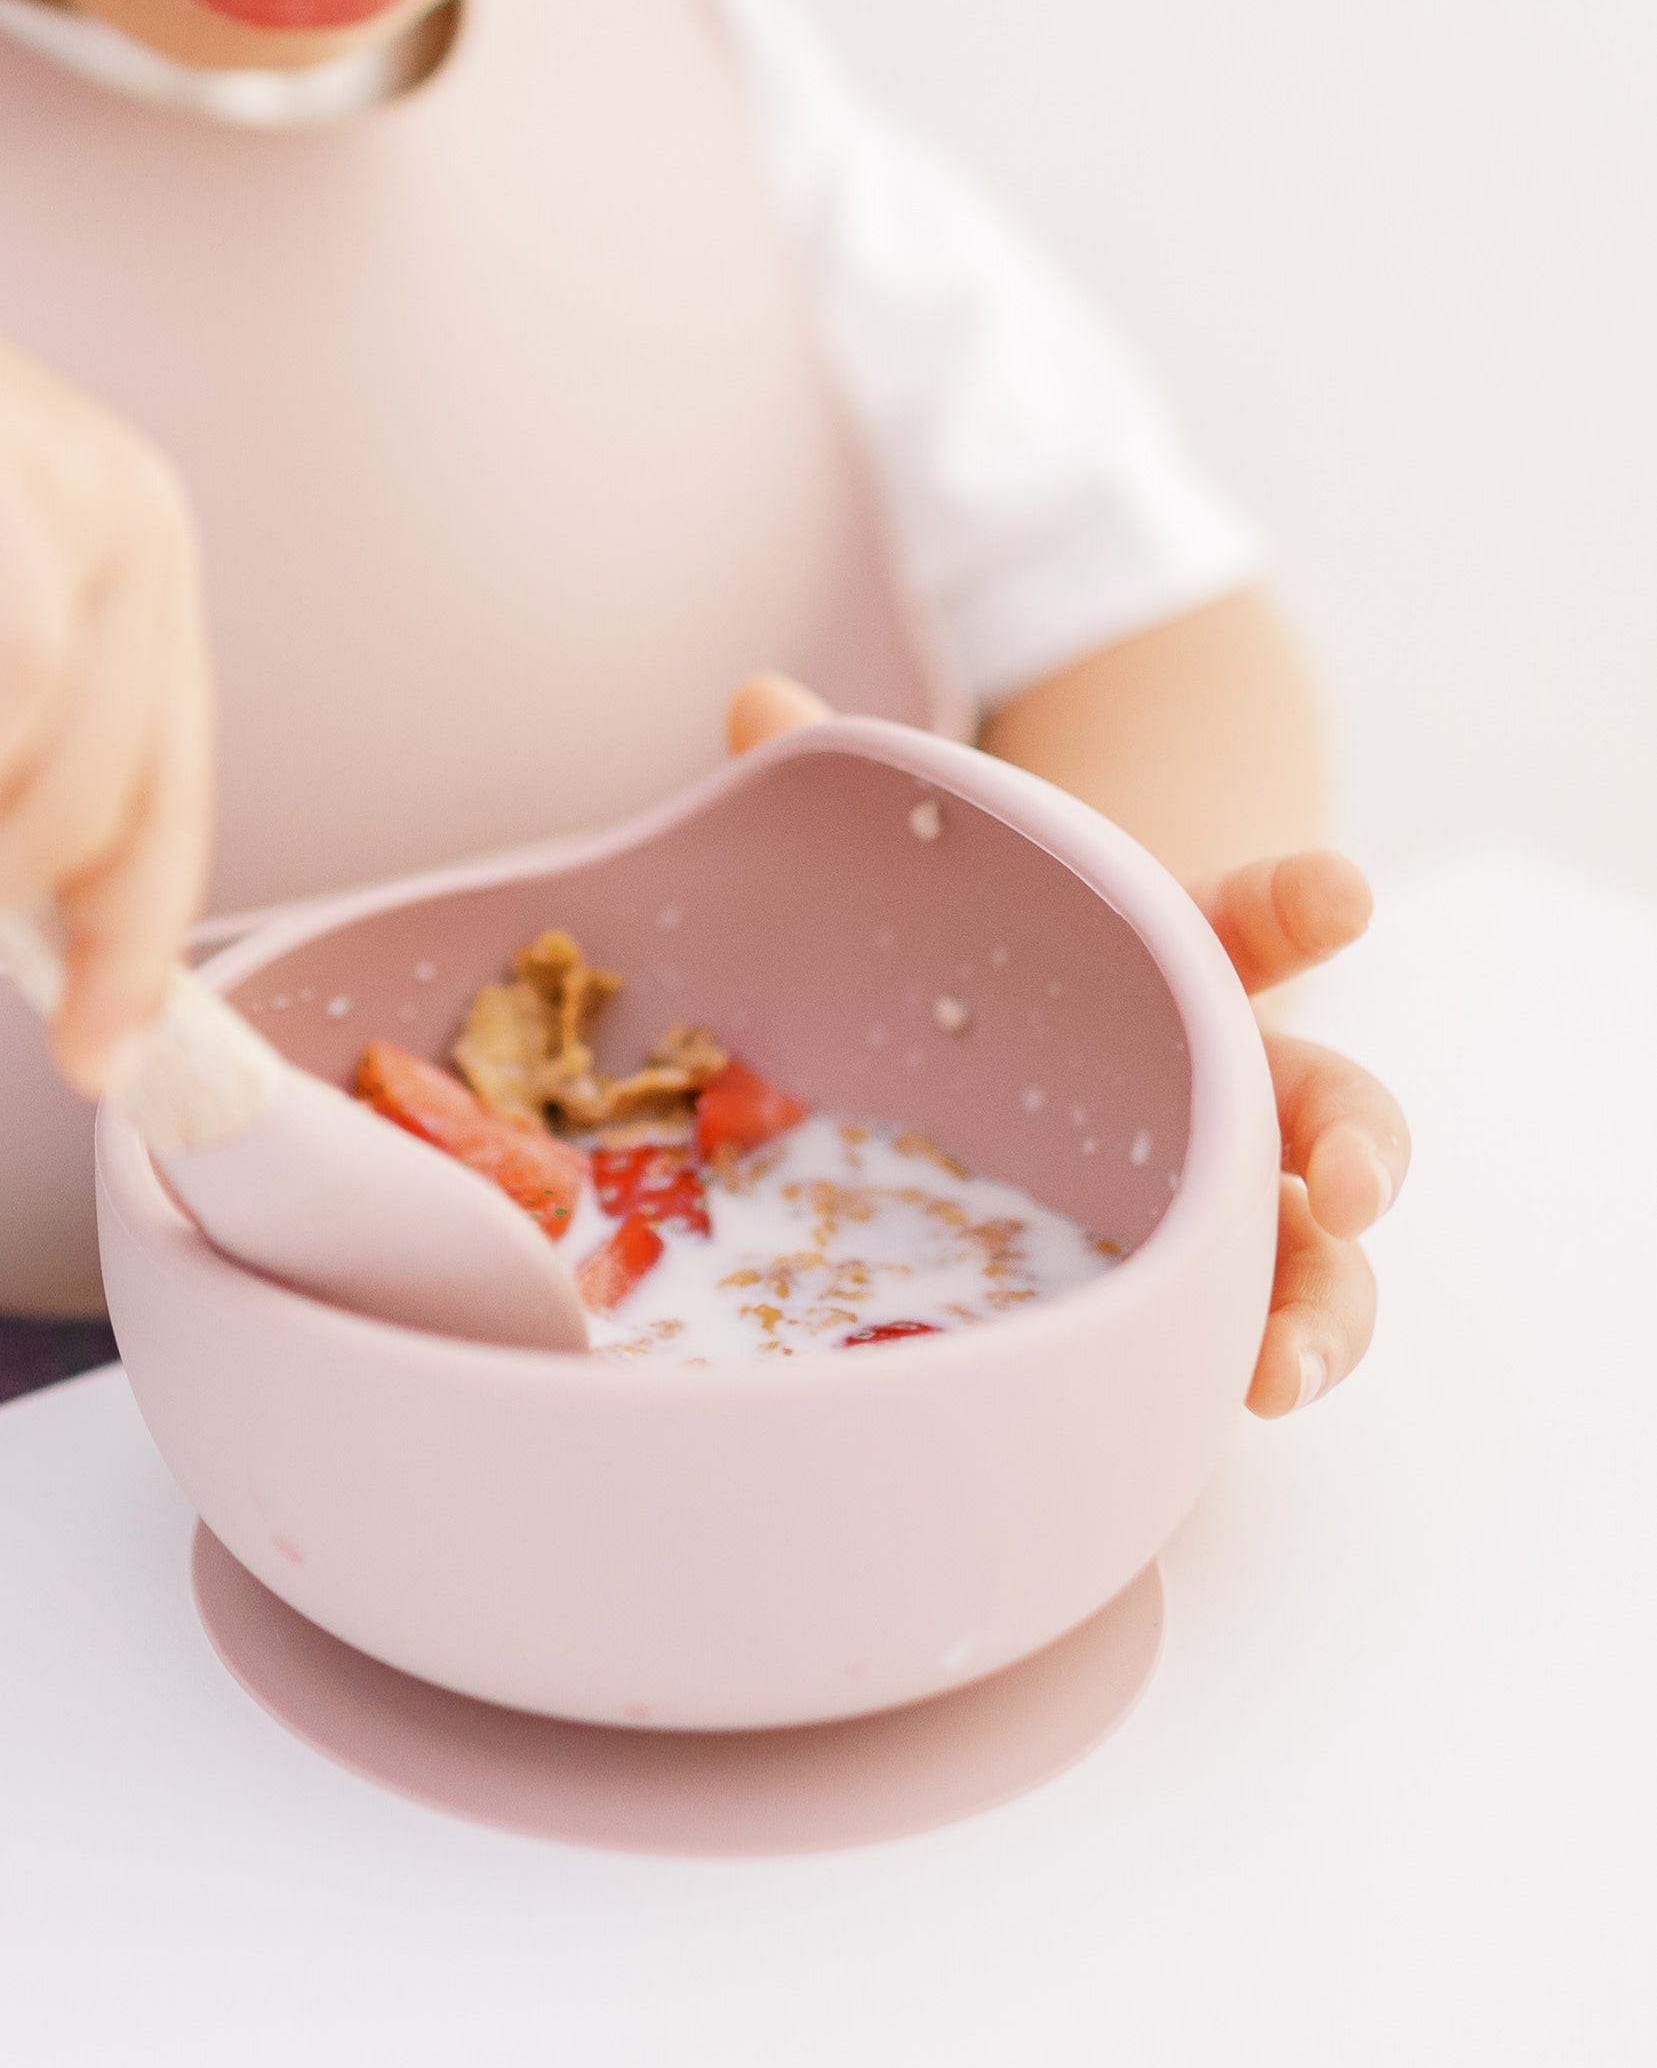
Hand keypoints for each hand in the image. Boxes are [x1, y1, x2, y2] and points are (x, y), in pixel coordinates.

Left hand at [723, 678, 1406, 1413]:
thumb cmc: (1003, 952)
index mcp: (1180, 959)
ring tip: (1286, 1365)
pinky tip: (1234, 1405)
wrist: (1034, 1052)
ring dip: (1326, 1305)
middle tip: (1348, 1180)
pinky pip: (1249, 1334)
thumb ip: (857, 792)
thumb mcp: (939, 875)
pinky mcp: (1198, 1293)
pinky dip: (1260, 1367)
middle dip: (1356, 1138)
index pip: (1248, 920)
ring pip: (1317, 1252)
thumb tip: (754, 703)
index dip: (1295, 904)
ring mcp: (1228, 1198)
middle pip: (1325, 1102)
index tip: (1341, 894)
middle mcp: (1231, 1080)